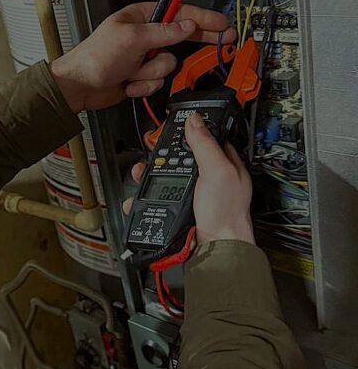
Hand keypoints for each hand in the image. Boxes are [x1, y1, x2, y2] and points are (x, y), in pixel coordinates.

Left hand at [50, 2, 233, 112]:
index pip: (180, 14)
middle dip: (193, 44)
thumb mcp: (132, 39)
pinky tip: (128, 82)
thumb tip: (187, 26)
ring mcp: (145, 56)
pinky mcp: (142, 75)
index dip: (204, 18)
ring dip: (151, 72)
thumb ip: (164, 32)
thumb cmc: (94, 58)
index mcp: (142, 16)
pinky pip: (157, 81)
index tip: (221, 23)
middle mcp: (146, 34)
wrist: (80, 87)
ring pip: (169, 65)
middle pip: (181, 38)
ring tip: (133, 71)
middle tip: (222, 42)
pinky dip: (143, 85)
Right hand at [123, 112, 254, 245]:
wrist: (216, 248)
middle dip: (162, 157)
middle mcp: (210, 177)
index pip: (204, 138)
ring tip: (141, 175)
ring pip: (168, 178)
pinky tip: (142, 196)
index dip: (187, 132)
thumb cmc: (226, 213)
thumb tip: (194, 120)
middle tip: (151, 157)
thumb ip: (205, 144)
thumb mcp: (217, 171)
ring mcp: (195, 194)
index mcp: (224, 163)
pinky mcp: (183, 209)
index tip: (169, 129)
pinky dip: (148, 197)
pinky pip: (161, 197)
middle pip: (181, 158)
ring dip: (150, 176)